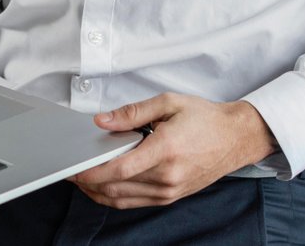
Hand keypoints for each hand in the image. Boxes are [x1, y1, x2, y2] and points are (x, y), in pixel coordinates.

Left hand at [72, 95, 275, 209]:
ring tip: (80, 179)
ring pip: (123, 199)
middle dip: (87, 182)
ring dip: (97, 192)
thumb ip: (132, 113)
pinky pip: (135, 202)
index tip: (73, 168)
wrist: (235, 138)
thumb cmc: (205, 119)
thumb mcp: (168, 103)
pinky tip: (103, 187)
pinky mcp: (171, 196)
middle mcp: (167, 176)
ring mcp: (170, 191)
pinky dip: (114, 197)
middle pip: (116, 187)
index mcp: (166, 150)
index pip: (119, 169)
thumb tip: (102, 121)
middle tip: (68, 171)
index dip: (91, 172)